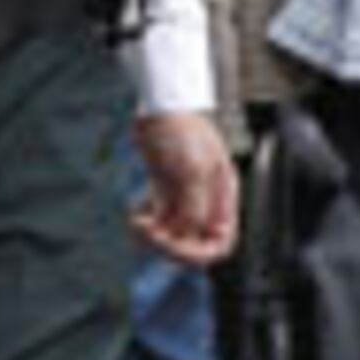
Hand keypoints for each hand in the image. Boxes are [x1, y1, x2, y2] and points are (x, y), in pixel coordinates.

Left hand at [129, 109, 238, 265]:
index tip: (173, 246)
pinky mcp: (165, 194)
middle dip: (171, 246)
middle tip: (150, 235)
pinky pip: (158, 223)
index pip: (221, 242)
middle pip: (195, 243)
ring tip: (138, 225)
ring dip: (154, 237)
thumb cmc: (182, 128)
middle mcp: (206, 202)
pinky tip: (136, 215)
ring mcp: (185, 199)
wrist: (159, 106)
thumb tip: (191, 232)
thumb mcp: (193, 167)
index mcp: (223, 197)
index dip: (199, 252)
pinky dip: (145, 226)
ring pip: (173, 236)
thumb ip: (195, 205)